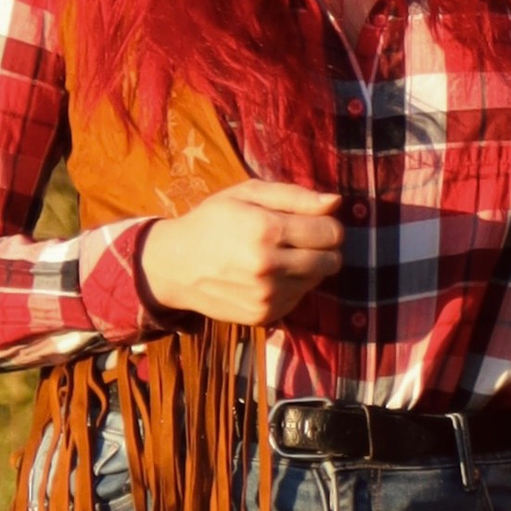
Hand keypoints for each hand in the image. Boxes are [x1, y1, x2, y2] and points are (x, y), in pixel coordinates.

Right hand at [138, 181, 342, 326]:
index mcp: (266, 230)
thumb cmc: (213, 221)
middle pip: (331, 260)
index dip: (327, 225)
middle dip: (324, 247)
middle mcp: (269, 266)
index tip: (312, 221)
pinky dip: (292, 285)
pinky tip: (268, 275)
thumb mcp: (247, 194)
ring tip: (279, 255)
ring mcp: (267, 295)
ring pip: (317, 280)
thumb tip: (336, 202)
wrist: (175, 264)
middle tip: (299, 239)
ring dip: (307, 267)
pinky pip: (299, 298)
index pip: (330, 233)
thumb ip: (295, 196)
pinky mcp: (264, 315)